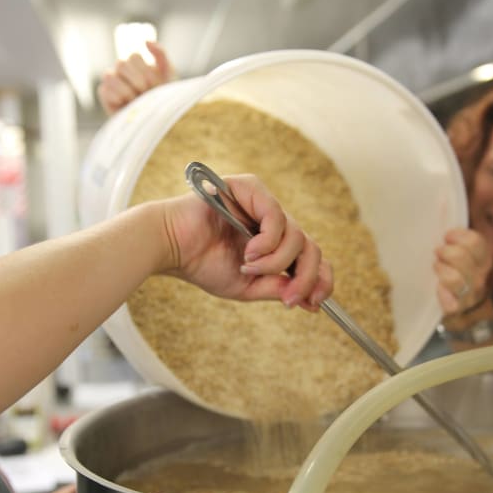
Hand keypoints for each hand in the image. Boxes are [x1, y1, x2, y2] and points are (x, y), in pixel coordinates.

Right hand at [97, 40, 173, 114]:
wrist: (157, 119)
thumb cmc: (163, 96)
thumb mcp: (168, 74)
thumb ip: (160, 54)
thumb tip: (145, 41)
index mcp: (136, 62)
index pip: (133, 56)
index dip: (145, 71)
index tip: (154, 85)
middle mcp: (122, 69)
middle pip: (121, 64)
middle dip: (137, 81)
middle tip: (146, 93)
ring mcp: (112, 81)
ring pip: (109, 76)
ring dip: (126, 91)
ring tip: (136, 100)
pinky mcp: (105, 95)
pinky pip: (104, 90)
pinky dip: (117, 98)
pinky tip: (126, 104)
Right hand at [161, 174, 332, 310]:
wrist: (171, 247)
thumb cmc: (202, 264)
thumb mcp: (247, 287)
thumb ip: (277, 288)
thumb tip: (311, 301)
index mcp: (274, 243)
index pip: (311, 257)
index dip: (320, 279)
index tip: (315, 303)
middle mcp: (274, 222)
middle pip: (312, 248)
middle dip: (305, 278)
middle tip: (288, 298)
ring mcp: (264, 204)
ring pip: (297, 237)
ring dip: (276, 262)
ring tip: (248, 266)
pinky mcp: (252, 189)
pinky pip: (278, 217)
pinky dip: (268, 242)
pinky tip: (249, 252)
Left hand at [433, 227, 492, 314]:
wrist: (470, 316)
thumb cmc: (463, 279)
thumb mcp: (467, 258)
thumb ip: (460, 239)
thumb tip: (444, 209)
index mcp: (484, 260)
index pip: (475, 241)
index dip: (457, 236)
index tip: (447, 237)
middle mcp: (480, 277)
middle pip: (461, 256)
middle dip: (445, 252)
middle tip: (438, 253)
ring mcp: (470, 294)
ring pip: (453, 277)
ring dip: (440, 269)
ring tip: (437, 268)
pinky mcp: (457, 309)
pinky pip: (446, 298)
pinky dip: (440, 292)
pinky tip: (438, 288)